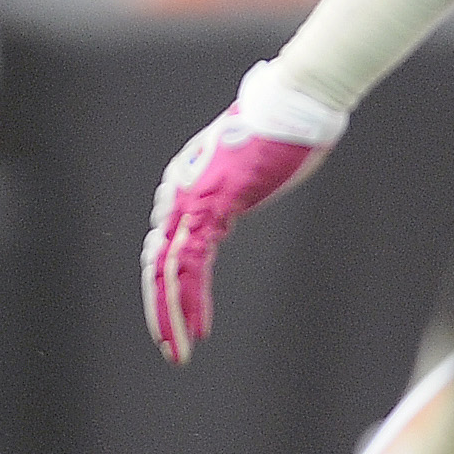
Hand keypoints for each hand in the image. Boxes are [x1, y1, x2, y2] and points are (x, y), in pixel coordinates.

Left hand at [140, 60, 350, 362]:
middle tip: (170, 350)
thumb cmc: (281, 129)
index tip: (182, 320)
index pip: (165, 249)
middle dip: (161, 312)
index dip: (168, 288)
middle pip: (157, 265)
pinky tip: (198, 328)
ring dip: (172, 316)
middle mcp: (177, 194)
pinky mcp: (212, 204)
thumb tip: (233, 197)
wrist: (295, 102)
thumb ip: (231, 190)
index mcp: (182, 186)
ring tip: (178, 351)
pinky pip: (191, 263)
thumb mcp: (247, 166)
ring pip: (168, 271)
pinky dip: (191, 300)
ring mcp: (191, 199)